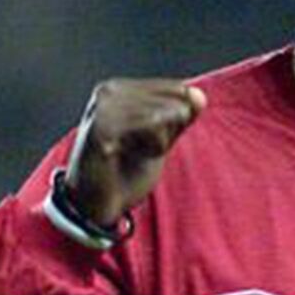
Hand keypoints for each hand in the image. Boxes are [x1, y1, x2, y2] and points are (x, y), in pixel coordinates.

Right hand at [64, 79, 206, 226]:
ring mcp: (103, 107)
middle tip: (141, 152)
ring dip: (160, 143)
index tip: (151, 141)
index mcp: (120, 88)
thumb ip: (181, 117)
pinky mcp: (102, 127)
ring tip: (134, 154)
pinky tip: (127, 156)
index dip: (177, 122)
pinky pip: (152, 125)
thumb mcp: (161, 140)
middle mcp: (109, 90)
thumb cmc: (126, 172)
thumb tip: (199, 97)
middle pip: (174, 102)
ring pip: (165, 115)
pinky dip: (153, 147)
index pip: (178, 90)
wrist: (94, 207)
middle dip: (170, 133)